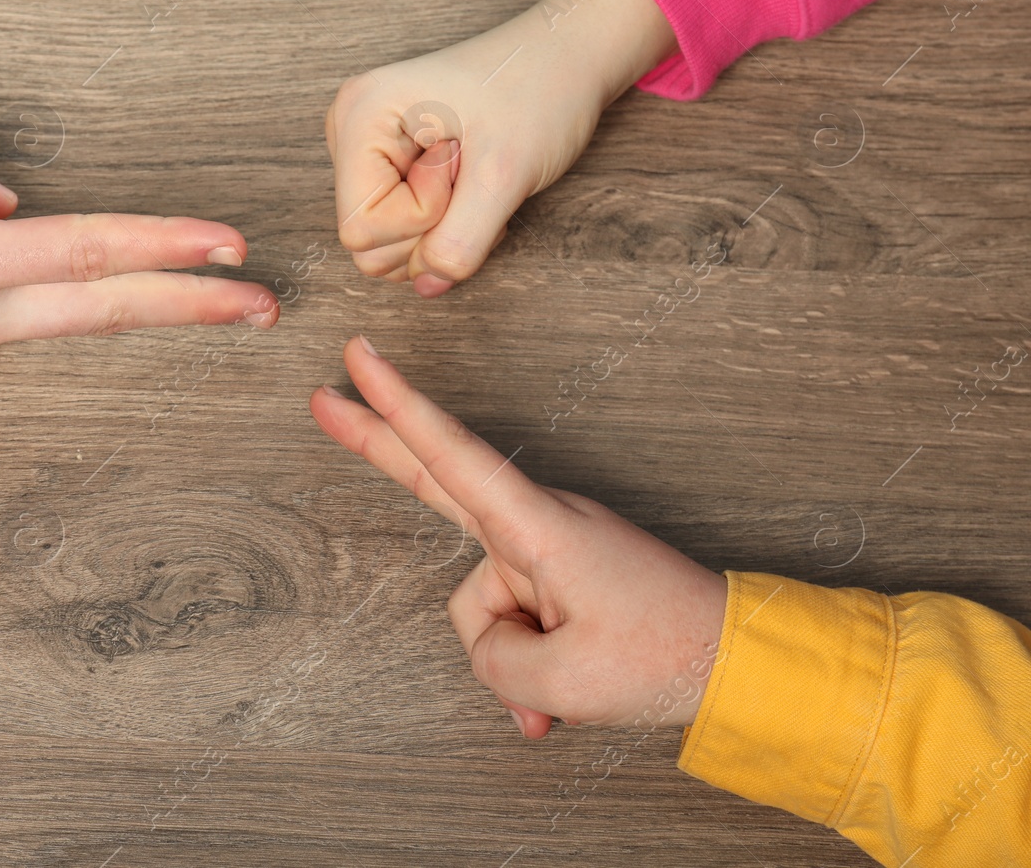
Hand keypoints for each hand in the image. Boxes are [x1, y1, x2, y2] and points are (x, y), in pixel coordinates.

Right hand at [309, 336, 725, 737]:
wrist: (739, 664)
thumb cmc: (664, 657)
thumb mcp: (562, 681)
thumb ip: (494, 658)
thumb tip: (489, 638)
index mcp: (539, 528)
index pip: (452, 458)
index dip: (396, 408)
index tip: (359, 357)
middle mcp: (537, 525)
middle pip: (438, 481)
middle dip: (377, 444)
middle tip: (323, 399)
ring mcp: (547, 549)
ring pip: (484, 608)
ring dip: (511, 664)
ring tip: (556, 697)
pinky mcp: (560, 576)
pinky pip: (513, 621)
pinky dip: (526, 668)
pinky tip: (550, 704)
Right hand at [325, 0, 675, 296]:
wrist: (568, 56)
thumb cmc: (539, 90)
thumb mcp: (504, 175)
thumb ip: (460, 242)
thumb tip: (427, 287)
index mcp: (359, 115)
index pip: (360, 229)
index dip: (422, 220)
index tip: (463, 169)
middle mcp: (351, 129)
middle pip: (366, 241)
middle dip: (431, 228)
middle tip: (473, 174)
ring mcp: (368, 146)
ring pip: (384, 241)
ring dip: (442, 228)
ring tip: (475, 177)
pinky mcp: (391, 162)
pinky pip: (403, 226)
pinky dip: (445, 221)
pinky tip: (469, 183)